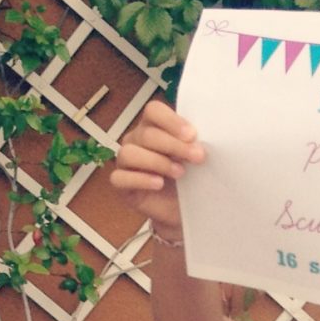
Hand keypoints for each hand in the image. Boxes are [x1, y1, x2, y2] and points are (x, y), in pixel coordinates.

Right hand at [110, 100, 205, 241]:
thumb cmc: (189, 179)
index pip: (153, 111)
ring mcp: (126, 162)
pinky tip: (158, 183)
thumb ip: (194, 144)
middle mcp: (136, 140)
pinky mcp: (121, 184)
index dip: (171, 121)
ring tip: (179, 173)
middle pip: (146, 134)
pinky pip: (119, 177)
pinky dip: (141, 179)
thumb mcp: (195, 158)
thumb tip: (200, 139)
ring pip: (129, 153)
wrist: (182, 210)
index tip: (192, 135)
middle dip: (174, 145)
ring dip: (157, 162)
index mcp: (154, 126)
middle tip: (197, 157)